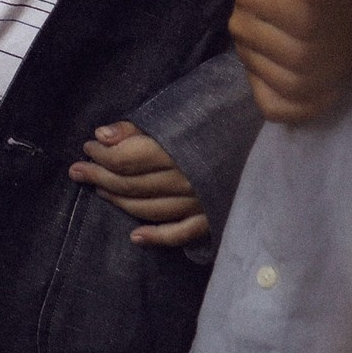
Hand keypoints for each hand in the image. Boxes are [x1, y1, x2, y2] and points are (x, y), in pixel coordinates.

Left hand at [70, 122, 208, 247]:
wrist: (272, 136)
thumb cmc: (221, 119)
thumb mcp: (181, 114)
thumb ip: (139, 128)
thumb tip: (102, 135)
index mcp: (178, 151)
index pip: (127, 159)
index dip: (102, 154)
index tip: (88, 146)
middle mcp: (186, 180)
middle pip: (132, 184)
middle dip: (100, 176)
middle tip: (78, 169)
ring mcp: (198, 202)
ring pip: (148, 208)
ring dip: (119, 201)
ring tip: (99, 190)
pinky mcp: (212, 217)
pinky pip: (181, 233)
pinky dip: (157, 237)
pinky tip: (136, 237)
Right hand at [230, 0, 347, 123]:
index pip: (307, 25)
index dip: (344, 28)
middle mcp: (240, 22)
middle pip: (299, 58)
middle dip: (337, 57)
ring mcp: (245, 53)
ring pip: (290, 85)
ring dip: (327, 80)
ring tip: (343, 63)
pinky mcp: (253, 79)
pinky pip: (273, 106)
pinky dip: (303, 108)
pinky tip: (326, 94)